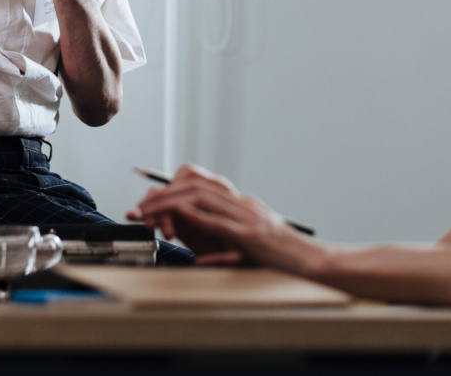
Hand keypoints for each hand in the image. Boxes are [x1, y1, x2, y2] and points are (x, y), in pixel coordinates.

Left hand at [128, 165, 296, 266]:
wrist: (311, 264)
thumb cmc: (280, 258)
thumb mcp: (246, 247)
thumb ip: (222, 246)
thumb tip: (197, 257)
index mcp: (240, 204)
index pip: (199, 186)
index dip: (170, 190)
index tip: (148, 201)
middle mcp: (241, 204)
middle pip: (194, 187)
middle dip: (162, 195)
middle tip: (139, 206)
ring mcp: (247, 217)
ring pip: (202, 198)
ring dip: (171, 204)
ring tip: (149, 212)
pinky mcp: (250, 235)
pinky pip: (219, 220)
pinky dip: (197, 215)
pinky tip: (179, 214)